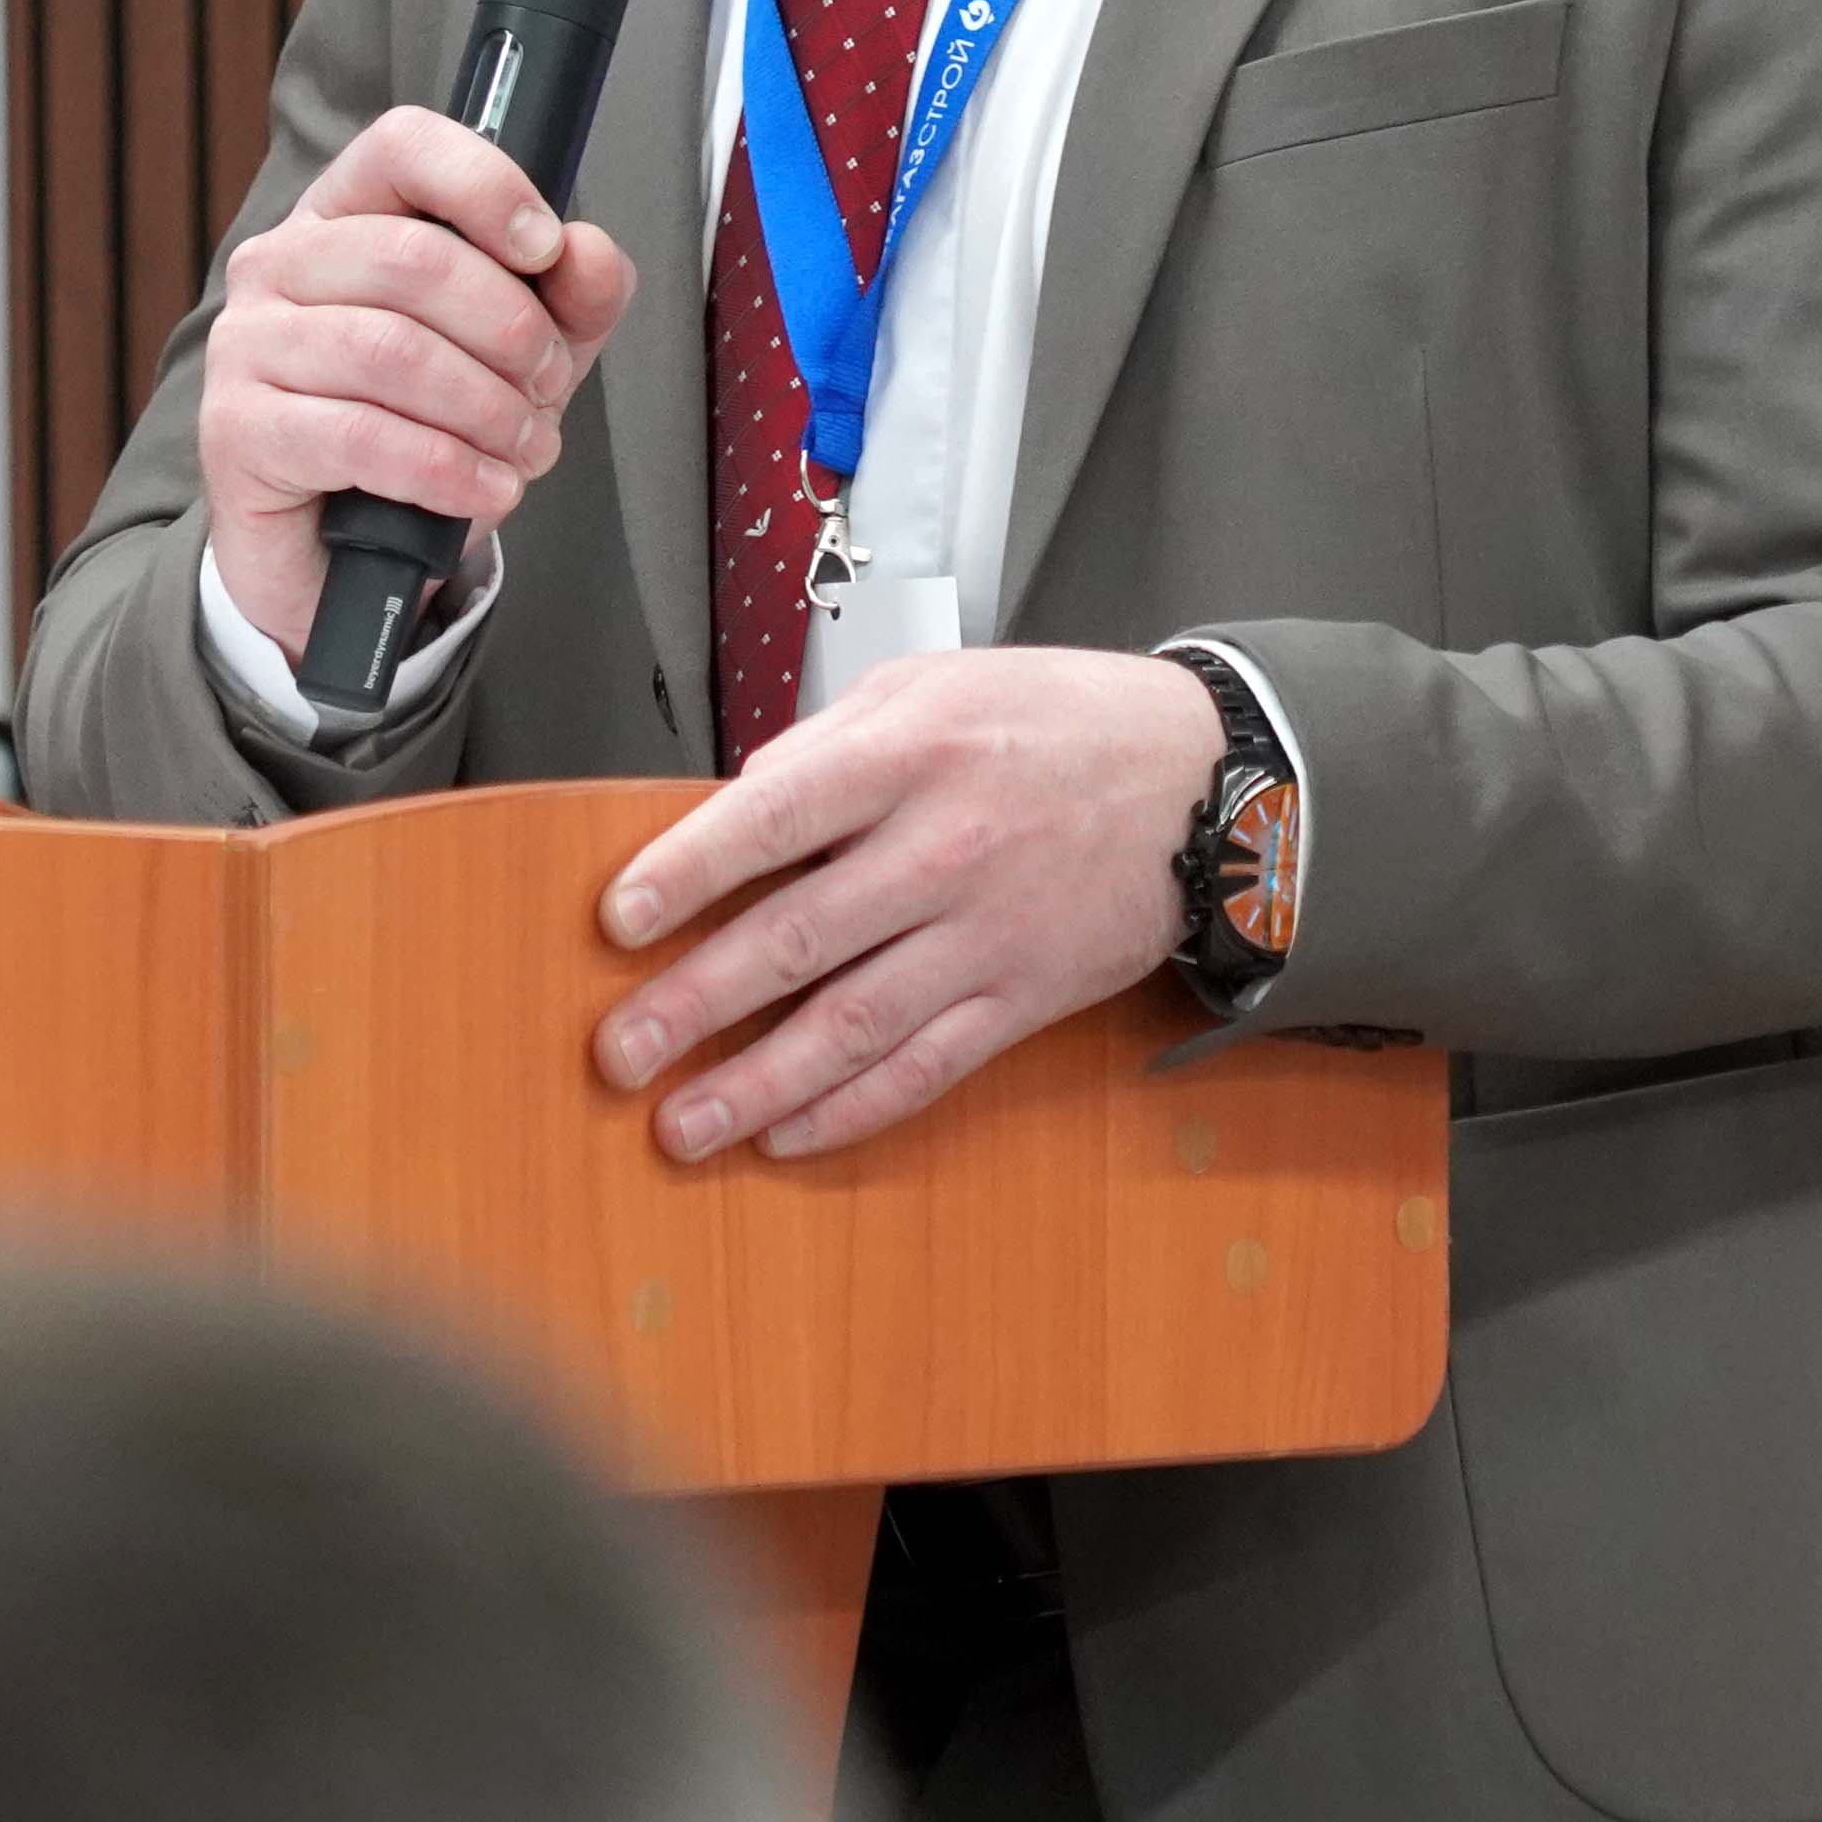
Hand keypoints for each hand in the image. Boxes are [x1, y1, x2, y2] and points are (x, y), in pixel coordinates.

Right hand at [192, 108, 637, 655]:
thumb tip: (589, 252)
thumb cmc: (424, 422)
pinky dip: (445, 468)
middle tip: (547, 387)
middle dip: (509, 329)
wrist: (334, 547)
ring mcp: (247, 344)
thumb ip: (569, 296)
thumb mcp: (519, 352)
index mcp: (343, 213)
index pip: (403, 146)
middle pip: (413, 257)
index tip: (546, 248)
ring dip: (485, 408)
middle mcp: (280, 262)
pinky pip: (360, 436)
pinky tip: (484, 488)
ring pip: (390, 351)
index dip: (485, 185)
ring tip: (526, 448)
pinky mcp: (236, 429)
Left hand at [592, 646, 1221, 1161]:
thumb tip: (738, 802)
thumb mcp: (936, 685)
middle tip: (618, 1053)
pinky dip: (853, 1110)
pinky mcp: (1022, 999)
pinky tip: (789, 1136)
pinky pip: (926, 1069)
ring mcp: (985, 935)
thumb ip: (828, 742)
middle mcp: (944, 849)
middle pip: (795, 938)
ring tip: (682, 1127)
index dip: (686, 870)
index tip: (619, 919)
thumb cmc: (1058, 721)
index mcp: (911, 754)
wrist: (1204, 782)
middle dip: (692, 1005)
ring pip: (852, 1026)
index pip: (773, 816)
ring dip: (756, 1087)